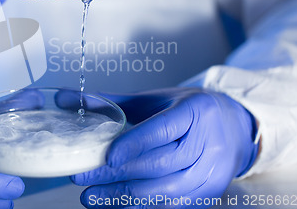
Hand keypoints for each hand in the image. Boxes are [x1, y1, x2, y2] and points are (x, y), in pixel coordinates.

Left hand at [62, 88, 259, 207]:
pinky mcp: (210, 192)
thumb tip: (63, 99)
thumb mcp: (154, 100)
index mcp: (195, 111)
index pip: (163, 130)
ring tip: (90, 196)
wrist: (233, 126)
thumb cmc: (186, 109)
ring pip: (165, 190)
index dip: (134, 144)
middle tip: (81, 177)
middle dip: (116, 174)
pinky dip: (140, 205)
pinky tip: (114, 202)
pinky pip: (172, 204)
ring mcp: (213, 172)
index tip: (106, 157)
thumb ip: (111, 102)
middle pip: (160, 164)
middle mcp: (209, 142)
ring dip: (124, 196)